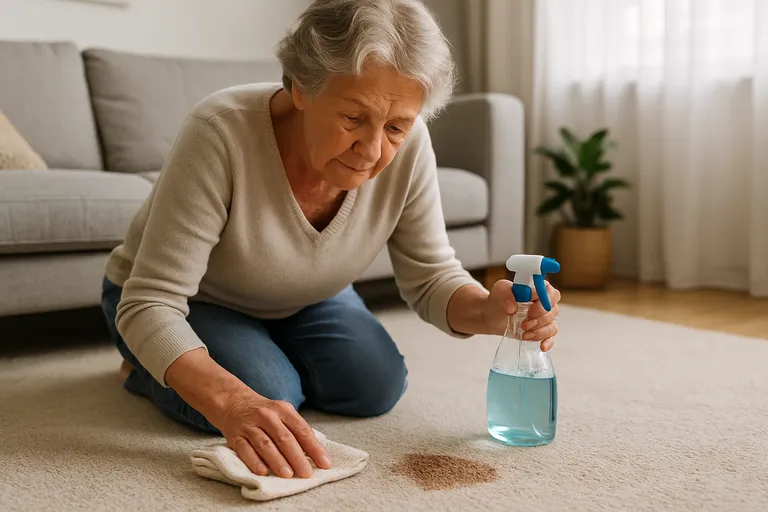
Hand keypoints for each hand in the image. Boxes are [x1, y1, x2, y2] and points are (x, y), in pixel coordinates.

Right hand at [215, 389, 331, 477]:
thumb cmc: (265, 414)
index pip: (302, 430)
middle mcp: (267, 416)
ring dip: (277, 461)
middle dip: (297, 457)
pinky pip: (245, 450)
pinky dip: (254, 461)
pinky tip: (263, 472)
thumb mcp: (283, 414)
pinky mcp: (235, 437)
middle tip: (306, 473)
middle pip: (284, 438)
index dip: (314, 448)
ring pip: (265, 444)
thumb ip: (296, 431)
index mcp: (283, 410)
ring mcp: (249, 426)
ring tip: (288, 475)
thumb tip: (315, 455)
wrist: (234, 402)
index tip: (325, 463)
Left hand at [483, 279, 561, 350]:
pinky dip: (548, 342)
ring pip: (552, 325)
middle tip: (524, 324)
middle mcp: (544, 303)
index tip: (530, 310)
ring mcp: (544, 318)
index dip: (543, 302)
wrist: (492, 314)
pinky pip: (551, 337)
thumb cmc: (499, 298)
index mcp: (538, 289)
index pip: (550, 293)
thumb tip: (512, 307)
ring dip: (539, 331)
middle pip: (553, 311)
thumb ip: (506, 293)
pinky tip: (542, 346)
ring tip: (524, 334)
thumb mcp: (500, 290)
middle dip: (540, 319)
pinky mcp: (540, 330)